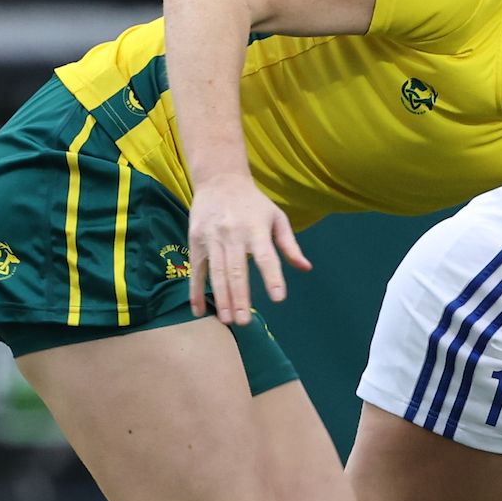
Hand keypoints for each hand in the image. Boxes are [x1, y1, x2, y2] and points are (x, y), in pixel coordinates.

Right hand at [187, 172, 309, 324]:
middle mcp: (234, 234)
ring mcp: (212, 237)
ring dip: (221, 298)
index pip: (266, 257)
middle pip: (236, 270)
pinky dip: (196, 290)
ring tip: (227, 319)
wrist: (220, 179)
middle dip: (240, 297)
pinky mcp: (196, 240)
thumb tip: (306, 268)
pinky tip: (199, 310)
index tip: (278, 298)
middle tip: (244, 321)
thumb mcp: (277, 218)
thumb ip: (289, 245)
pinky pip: (197, 269)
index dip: (272, 277)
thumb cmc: (253, 203)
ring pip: (216, 272)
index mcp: (257, 229)